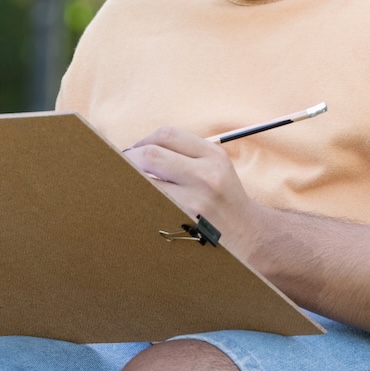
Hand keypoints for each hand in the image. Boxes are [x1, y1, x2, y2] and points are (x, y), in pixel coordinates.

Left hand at [123, 126, 263, 258]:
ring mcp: (194, 200)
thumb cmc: (224, 198)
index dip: (144, 140)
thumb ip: (186, 153)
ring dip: (129, 181)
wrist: (248, 236)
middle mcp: (206, 174)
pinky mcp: (184, 222)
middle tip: (121, 168)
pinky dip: (138, 201)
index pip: (167, 134)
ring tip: (128, 185)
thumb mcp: (216, 167)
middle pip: (151, 154)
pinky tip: (138, 204)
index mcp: (213, 155)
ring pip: (145, 181)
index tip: (135, 150)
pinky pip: (149, 205)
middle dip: (130, 159)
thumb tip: (139, 148)